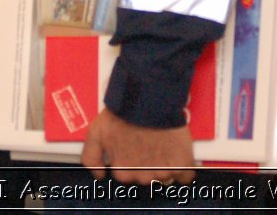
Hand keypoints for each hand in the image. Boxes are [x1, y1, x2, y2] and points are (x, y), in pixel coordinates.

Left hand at [79, 108, 193, 184]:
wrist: (148, 99)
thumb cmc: (123, 113)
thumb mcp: (97, 132)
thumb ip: (91, 157)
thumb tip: (99, 175)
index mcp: (123, 172)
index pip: (128, 176)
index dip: (130, 160)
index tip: (133, 147)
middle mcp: (142, 178)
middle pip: (146, 178)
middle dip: (147, 164)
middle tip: (147, 143)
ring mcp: (163, 173)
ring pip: (164, 177)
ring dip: (164, 164)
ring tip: (160, 143)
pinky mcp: (181, 166)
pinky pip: (185, 177)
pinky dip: (182, 168)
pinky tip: (176, 153)